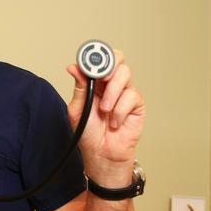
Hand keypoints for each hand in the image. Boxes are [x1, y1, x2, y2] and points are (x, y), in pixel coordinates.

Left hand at [66, 50, 145, 185]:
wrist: (101, 154)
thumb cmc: (88, 133)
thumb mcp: (77, 109)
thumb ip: (79, 88)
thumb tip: (73, 67)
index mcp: (95, 82)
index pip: (100, 60)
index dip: (96, 56)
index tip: (89, 61)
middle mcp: (111, 85)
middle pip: (118, 59)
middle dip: (109, 66)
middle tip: (101, 79)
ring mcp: (125, 93)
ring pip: (125, 74)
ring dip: (111, 93)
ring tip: (103, 110)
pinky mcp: (136, 105)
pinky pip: (131, 96)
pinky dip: (119, 110)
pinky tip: (113, 122)